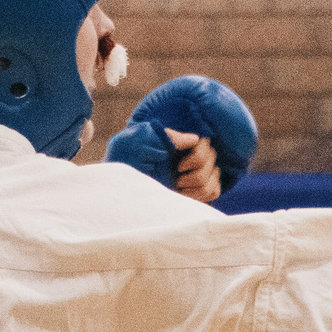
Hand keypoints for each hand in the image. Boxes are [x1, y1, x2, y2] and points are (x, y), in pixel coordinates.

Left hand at [104, 75, 258, 195]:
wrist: (118, 186)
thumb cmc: (124, 159)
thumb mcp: (139, 139)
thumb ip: (167, 136)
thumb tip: (194, 139)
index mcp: (175, 139)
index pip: (205, 143)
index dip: (197, 156)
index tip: (179, 166)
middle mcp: (185, 153)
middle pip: (212, 160)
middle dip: (196, 174)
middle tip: (176, 179)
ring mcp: (191, 172)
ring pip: (214, 177)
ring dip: (198, 186)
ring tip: (178, 189)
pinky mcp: (194, 190)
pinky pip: (214, 190)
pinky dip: (202, 195)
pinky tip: (184, 195)